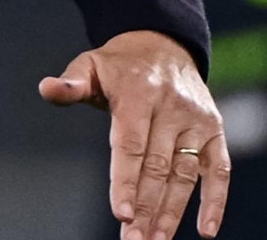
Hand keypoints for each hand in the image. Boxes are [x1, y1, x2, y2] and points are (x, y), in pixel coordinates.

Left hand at [40, 30, 229, 239]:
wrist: (163, 46)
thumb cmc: (118, 66)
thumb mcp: (89, 65)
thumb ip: (70, 83)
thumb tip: (46, 89)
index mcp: (139, 93)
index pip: (132, 145)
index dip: (125, 181)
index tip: (119, 213)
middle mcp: (173, 108)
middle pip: (158, 167)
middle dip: (145, 207)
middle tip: (133, 239)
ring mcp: (198, 121)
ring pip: (186, 174)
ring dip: (173, 211)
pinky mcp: (216, 131)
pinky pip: (220, 170)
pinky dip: (215, 200)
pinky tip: (205, 229)